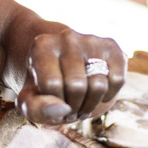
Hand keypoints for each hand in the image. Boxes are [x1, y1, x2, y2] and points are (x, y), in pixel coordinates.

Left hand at [0, 0, 126, 125]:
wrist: (63, 66)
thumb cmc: (44, 87)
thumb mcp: (29, 100)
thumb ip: (35, 108)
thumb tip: (62, 109)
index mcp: (42, 46)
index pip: (51, 84)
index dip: (52, 102)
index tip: (51, 101)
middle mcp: (67, 37)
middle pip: (77, 86)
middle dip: (73, 106)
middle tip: (69, 107)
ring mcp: (91, 40)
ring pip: (99, 85)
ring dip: (90, 105)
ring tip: (81, 104)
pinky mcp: (111, 47)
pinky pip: (118, 80)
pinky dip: (109, 95)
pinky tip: (98, 94)